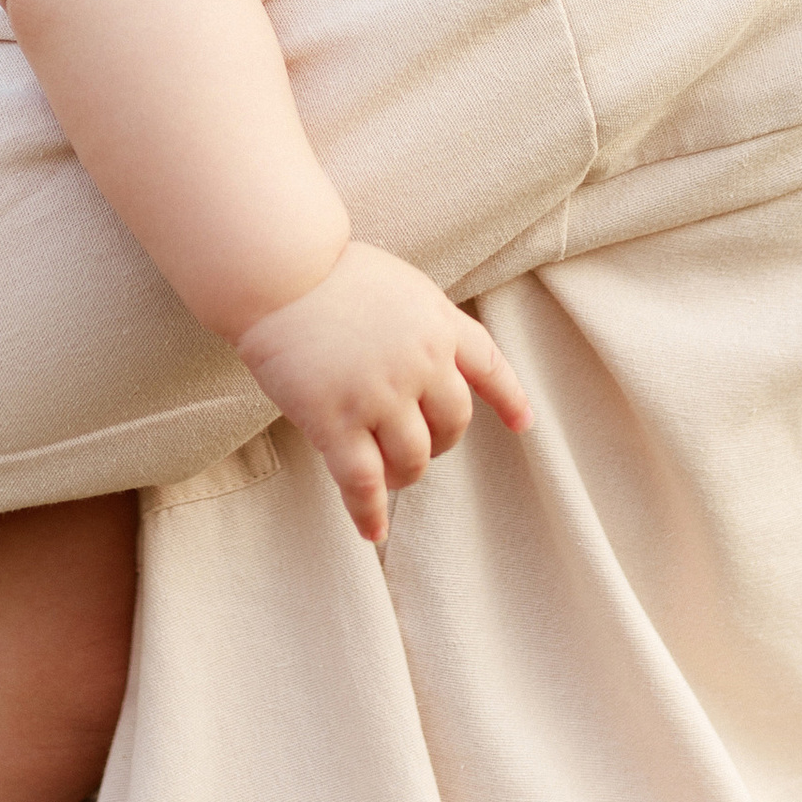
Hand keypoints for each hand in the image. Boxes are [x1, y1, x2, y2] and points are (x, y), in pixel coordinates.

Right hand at [234, 243, 531, 545]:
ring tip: (387, 476)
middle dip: (440, 442)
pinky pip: (363, 482)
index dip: (509, 398)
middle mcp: (420, 362)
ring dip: (404, 475)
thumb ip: (421, 322)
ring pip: (413, 459)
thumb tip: (430, 358)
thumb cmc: (327, 271)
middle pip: (453, 423)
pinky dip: (370, 512)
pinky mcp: (335, 420)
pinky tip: (371, 530)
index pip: (489, 366)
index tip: (522, 424)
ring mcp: (379, 394)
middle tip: (417, 447)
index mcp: (438, 324)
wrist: (279, 270)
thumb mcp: (399, 285)